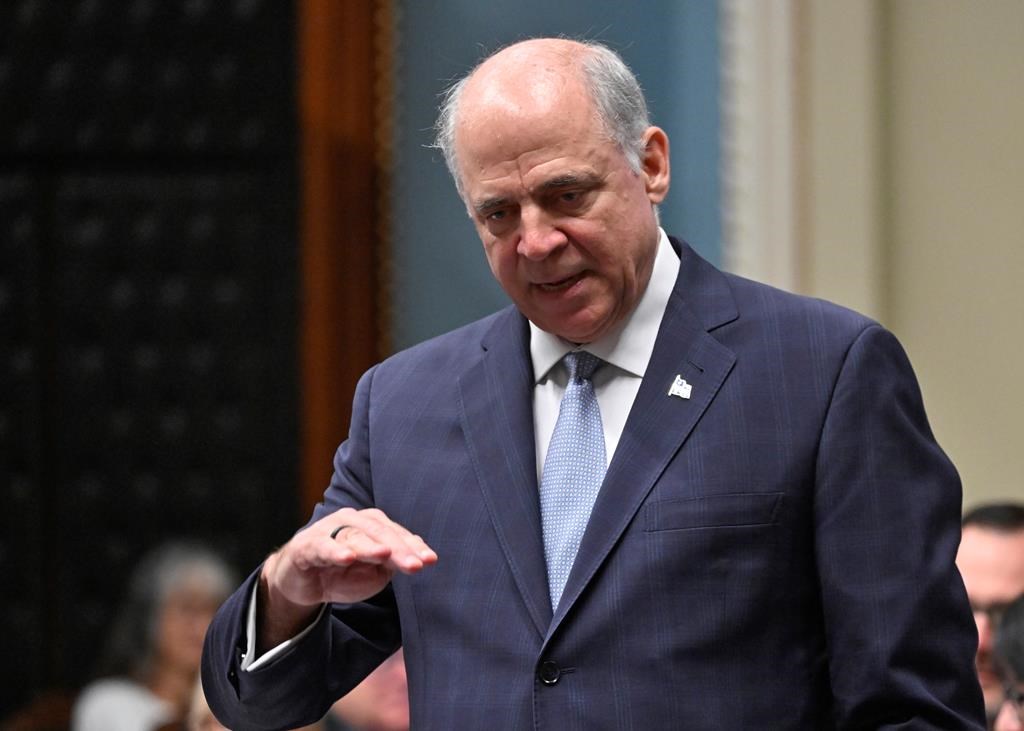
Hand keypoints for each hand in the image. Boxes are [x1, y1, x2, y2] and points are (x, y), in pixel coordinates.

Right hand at [257, 508, 436, 648]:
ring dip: (370, 547)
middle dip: (399, 549)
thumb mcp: (373, 573)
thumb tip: (412, 558)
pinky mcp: (308, 545)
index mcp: (372, 525)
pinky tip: (347, 558)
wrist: (303, 580)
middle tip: (415, 564)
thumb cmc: (343, 572)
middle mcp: (352, 521)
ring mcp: (329, 530)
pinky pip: (323, 547)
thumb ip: (391, 564)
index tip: (430, 560)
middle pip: (380, 533)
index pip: (397, 535)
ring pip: (353, 537)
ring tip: (385, 555)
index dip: (414, 547)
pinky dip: (335, 552)